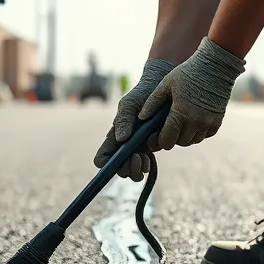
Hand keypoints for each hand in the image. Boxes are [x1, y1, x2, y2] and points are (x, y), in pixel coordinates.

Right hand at [93, 57, 175, 180]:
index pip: (102, 159)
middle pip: (119, 170)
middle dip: (127, 168)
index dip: (106, 165)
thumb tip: (121, 139)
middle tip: (136, 157)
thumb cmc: (141, 95)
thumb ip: (123, 120)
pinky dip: (147, 165)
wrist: (161, 91)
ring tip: (144, 157)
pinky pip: (146, 167)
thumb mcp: (129, 104)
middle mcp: (123, 147)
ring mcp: (137, 149)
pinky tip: (150, 154)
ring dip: (137, 169)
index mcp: (113, 138)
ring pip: (133, 173)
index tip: (117, 160)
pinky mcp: (150, 150)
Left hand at [136, 36, 244, 151]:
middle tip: (166, 128)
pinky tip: (191, 122)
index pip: (166, 140)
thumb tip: (141, 118)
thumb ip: (152, 103)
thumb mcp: (165, 84)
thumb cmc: (187, 72)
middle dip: (171, 138)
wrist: (215, 65)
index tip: (153, 136)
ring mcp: (209, 123)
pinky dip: (196, 133)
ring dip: (184, 136)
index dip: (158, 141)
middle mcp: (196, 122)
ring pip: (192, 141)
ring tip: (178, 124)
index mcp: (181, 113)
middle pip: (179, 143)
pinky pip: (204, 136)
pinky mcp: (218, 122)